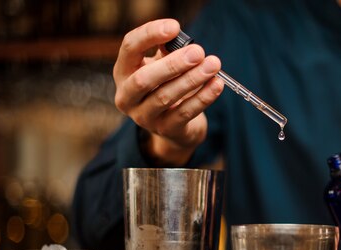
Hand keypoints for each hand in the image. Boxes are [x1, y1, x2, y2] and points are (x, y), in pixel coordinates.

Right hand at [113, 19, 224, 164]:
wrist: (176, 126)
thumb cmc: (167, 86)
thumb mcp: (162, 65)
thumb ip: (168, 51)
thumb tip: (182, 41)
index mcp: (124, 72)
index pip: (130, 48)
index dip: (150, 34)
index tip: (175, 27)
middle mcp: (127, 96)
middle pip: (144, 78)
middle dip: (173, 64)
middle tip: (198, 52)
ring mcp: (144, 117)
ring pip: (165, 96)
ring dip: (192, 79)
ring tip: (213, 65)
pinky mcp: (165, 130)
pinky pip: (185, 113)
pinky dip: (203, 97)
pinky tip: (217, 84)